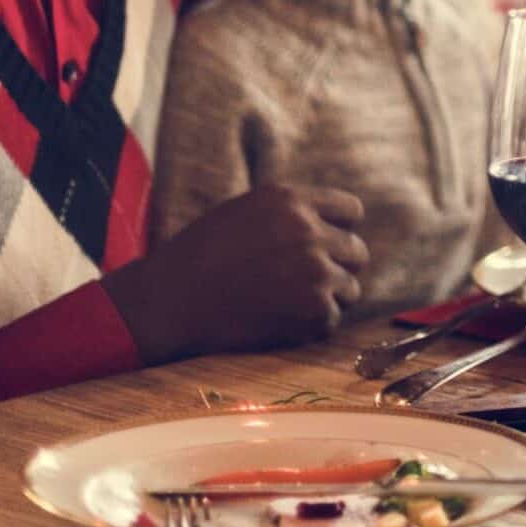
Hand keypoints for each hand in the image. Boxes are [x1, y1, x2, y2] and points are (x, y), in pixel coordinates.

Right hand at [106, 185, 369, 363]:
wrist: (168, 302)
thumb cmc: (201, 257)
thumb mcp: (246, 212)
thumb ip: (293, 213)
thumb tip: (339, 226)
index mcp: (291, 200)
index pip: (352, 211)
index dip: (338, 230)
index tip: (322, 246)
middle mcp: (309, 231)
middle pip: (357, 252)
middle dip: (336, 267)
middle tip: (300, 282)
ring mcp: (316, 271)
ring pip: (350, 289)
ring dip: (326, 298)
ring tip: (284, 302)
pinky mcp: (315, 310)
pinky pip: (333, 319)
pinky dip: (311, 326)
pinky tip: (277, 321)